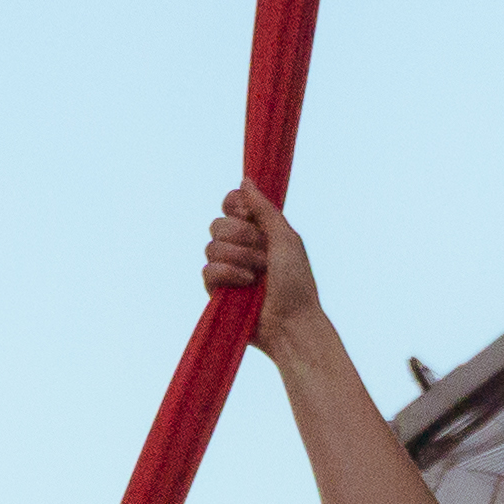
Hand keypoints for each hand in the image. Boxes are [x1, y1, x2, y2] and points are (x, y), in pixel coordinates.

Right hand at [208, 185, 318, 355]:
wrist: (291, 322)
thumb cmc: (296, 283)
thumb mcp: (285, 238)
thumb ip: (264, 208)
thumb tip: (245, 180)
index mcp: (258, 231)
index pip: (231, 205)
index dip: (235, 206)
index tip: (249, 215)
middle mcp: (241, 247)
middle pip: (218, 223)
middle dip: (241, 236)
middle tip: (264, 253)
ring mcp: (228, 269)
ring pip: (211, 246)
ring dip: (238, 257)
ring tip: (258, 274)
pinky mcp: (218, 291)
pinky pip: (207, 271)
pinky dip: (228, 274)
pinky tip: (245, 284)